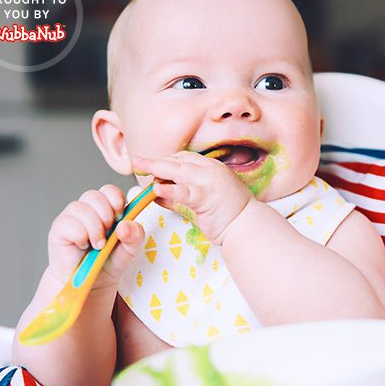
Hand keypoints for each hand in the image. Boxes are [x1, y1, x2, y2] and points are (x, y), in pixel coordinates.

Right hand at [47, 185, 144, 287]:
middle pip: (94, 196)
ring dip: (94, 228)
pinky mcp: (59, 229)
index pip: (109, 190)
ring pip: (80, 208)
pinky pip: (68, 223)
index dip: (115, 199)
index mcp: (107, 208)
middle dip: (106, 215)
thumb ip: (135, 236)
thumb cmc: (109, 261)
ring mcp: (72, 217)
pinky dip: (80, 236)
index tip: (120, 215)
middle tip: (108, 233)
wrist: (92, 282)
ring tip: (98, 245)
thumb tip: (125, 225)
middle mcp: (88, 209)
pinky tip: (83, 245)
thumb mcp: (130, 250)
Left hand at [131, 151, 252, 244]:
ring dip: (156, 168)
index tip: (150, 166)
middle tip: (137, 161)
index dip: (165, 162)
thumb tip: (157, 193)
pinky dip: (169, 189)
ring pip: (178, 170)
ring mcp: (209, 181)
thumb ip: (178, 196)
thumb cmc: (227, 216)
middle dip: (155, 161)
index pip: (183, 158)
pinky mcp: (207, 195)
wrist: (247, 226)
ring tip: (139, 167)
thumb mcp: (201, 201)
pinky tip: (156, 189)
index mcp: (211, 168)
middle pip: (177, 160)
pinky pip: (184, 191)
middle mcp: (210, 170)